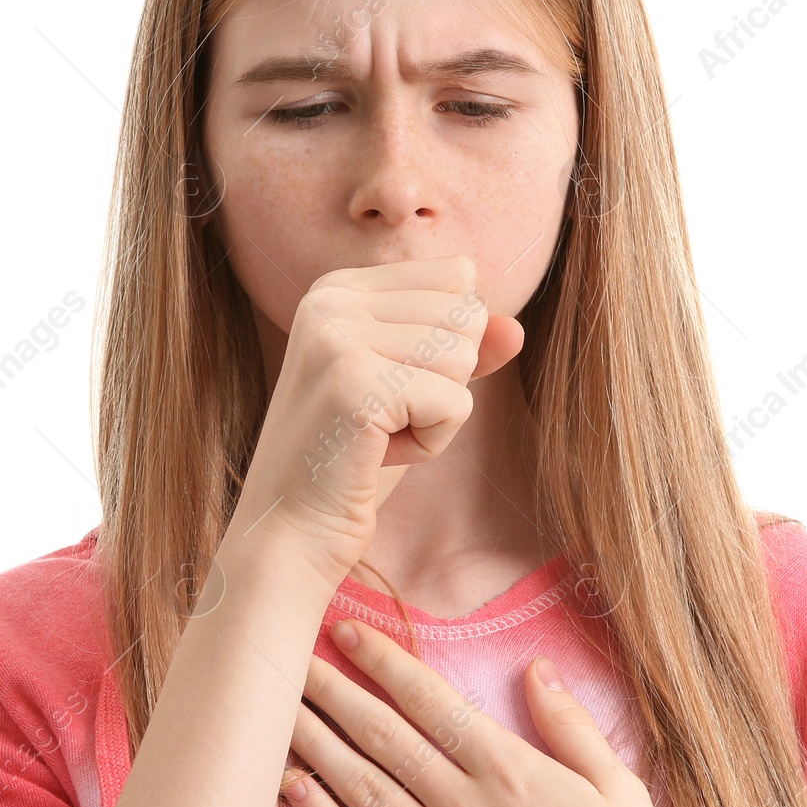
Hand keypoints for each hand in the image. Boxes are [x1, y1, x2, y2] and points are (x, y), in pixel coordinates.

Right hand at [230, 253, 523, 582]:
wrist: (291, 531)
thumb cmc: (353, 461)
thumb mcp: (413, 391)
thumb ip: (461, 348)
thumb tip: (515, 330)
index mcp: (339, 287)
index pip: (457, 275)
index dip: (447, 343)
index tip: (389, 386)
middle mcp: (332, 298)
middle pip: (467, 313)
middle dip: (446, 380)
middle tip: (383, 419)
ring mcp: (337, 336)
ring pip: (464, 356)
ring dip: (438, 413)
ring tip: (379, 436)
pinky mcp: (355, 382)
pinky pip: (455, 402)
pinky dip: (432, 442)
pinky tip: (379, 454)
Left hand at [280, 614, 696, 806]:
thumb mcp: (620, 788)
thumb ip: (571, 725)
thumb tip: (536, 667)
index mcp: (509, 770)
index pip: (429, 701)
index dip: (384, 662)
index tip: (347, 632)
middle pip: (381, 736)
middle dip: (332, 692)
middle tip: (287, 660)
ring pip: (361, 788)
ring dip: (315, 744)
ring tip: (275, 711)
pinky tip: (293, 788)